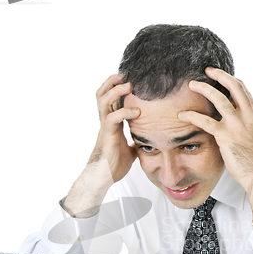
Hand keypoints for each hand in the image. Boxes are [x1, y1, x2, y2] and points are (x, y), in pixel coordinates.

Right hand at [63, 75, 139, 217]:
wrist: (102, 179)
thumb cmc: (113, 165)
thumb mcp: (130, 150)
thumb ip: (136, 140)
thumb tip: (150, 138)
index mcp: (111, 123)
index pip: (111, 98)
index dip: (117, 86)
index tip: (130, 78)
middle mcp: (105, 122)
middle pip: (102, 93)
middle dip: (112, 81)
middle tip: (126, 74)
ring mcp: (104, 128)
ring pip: (103, 101)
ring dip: (116, 91)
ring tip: (129, 85)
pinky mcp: (107, 136)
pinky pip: (112, 119)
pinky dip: (124, 112)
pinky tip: (136, 112)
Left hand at [178, 68, 252, 224]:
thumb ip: (250, 126)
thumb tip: (241, 122)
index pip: (245, 92)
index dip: (232, 82)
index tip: (222, 78)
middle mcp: (250, 115)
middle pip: (235, 86)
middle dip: (220, 75)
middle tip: (207, 70)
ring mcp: (238, 124)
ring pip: (219, 98)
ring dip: (204, 88)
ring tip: (191, 85)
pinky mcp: (226, 136)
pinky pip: (206, 121)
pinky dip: (192, 116)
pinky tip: (183, 115)